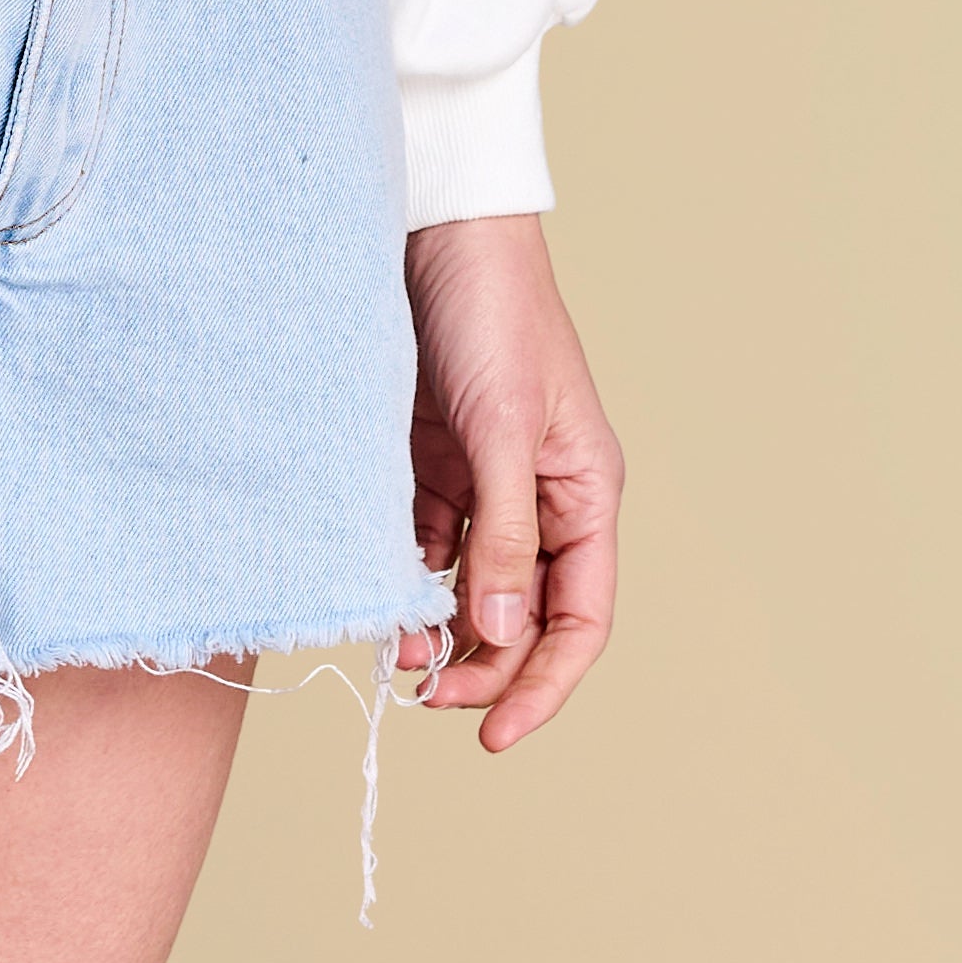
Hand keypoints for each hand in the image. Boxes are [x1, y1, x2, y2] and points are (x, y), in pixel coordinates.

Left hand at [402, 213, 622, 749]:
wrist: (432, 229)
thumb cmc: (491, 313)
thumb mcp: (502, 429)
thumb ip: (504, 534)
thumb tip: (502, 632)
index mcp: (584, 493)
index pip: (579, 618)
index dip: (542, 684)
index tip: (491, 734)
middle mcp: (539, 496)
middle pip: (521, 614)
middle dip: (481, 664)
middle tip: (421, 696)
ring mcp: (482, 480)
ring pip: (466, 585)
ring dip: (435, 626)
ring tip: (392, 651)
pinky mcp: (429, 460)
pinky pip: (420, 541)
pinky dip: (401, 575)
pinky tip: (377, 595)